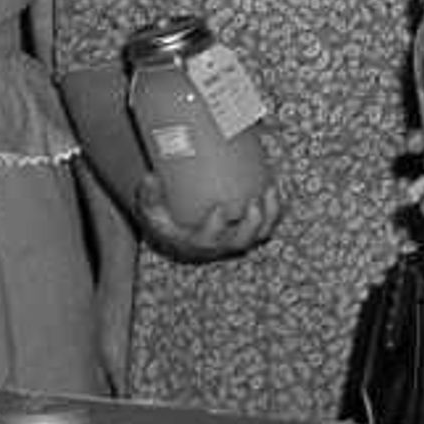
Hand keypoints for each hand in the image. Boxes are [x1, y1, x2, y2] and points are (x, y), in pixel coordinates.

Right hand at [134, 174, 283, 262]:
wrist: (181, 234)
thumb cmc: (165, 221)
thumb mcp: (151, 211)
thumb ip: (148, 196)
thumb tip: (150, 177)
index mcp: (198, 243)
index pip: (210, 239)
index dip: (216, 227)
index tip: (219, 209)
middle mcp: (222, 245)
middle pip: (242, 240)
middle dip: (252, 223)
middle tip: (254, 202)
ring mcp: (238, 239)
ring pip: (260, 233)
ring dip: (270, 214)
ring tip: (271, 190)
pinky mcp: (249, 231)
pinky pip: (268, 223)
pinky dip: (274, 209)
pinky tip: (274, 187)